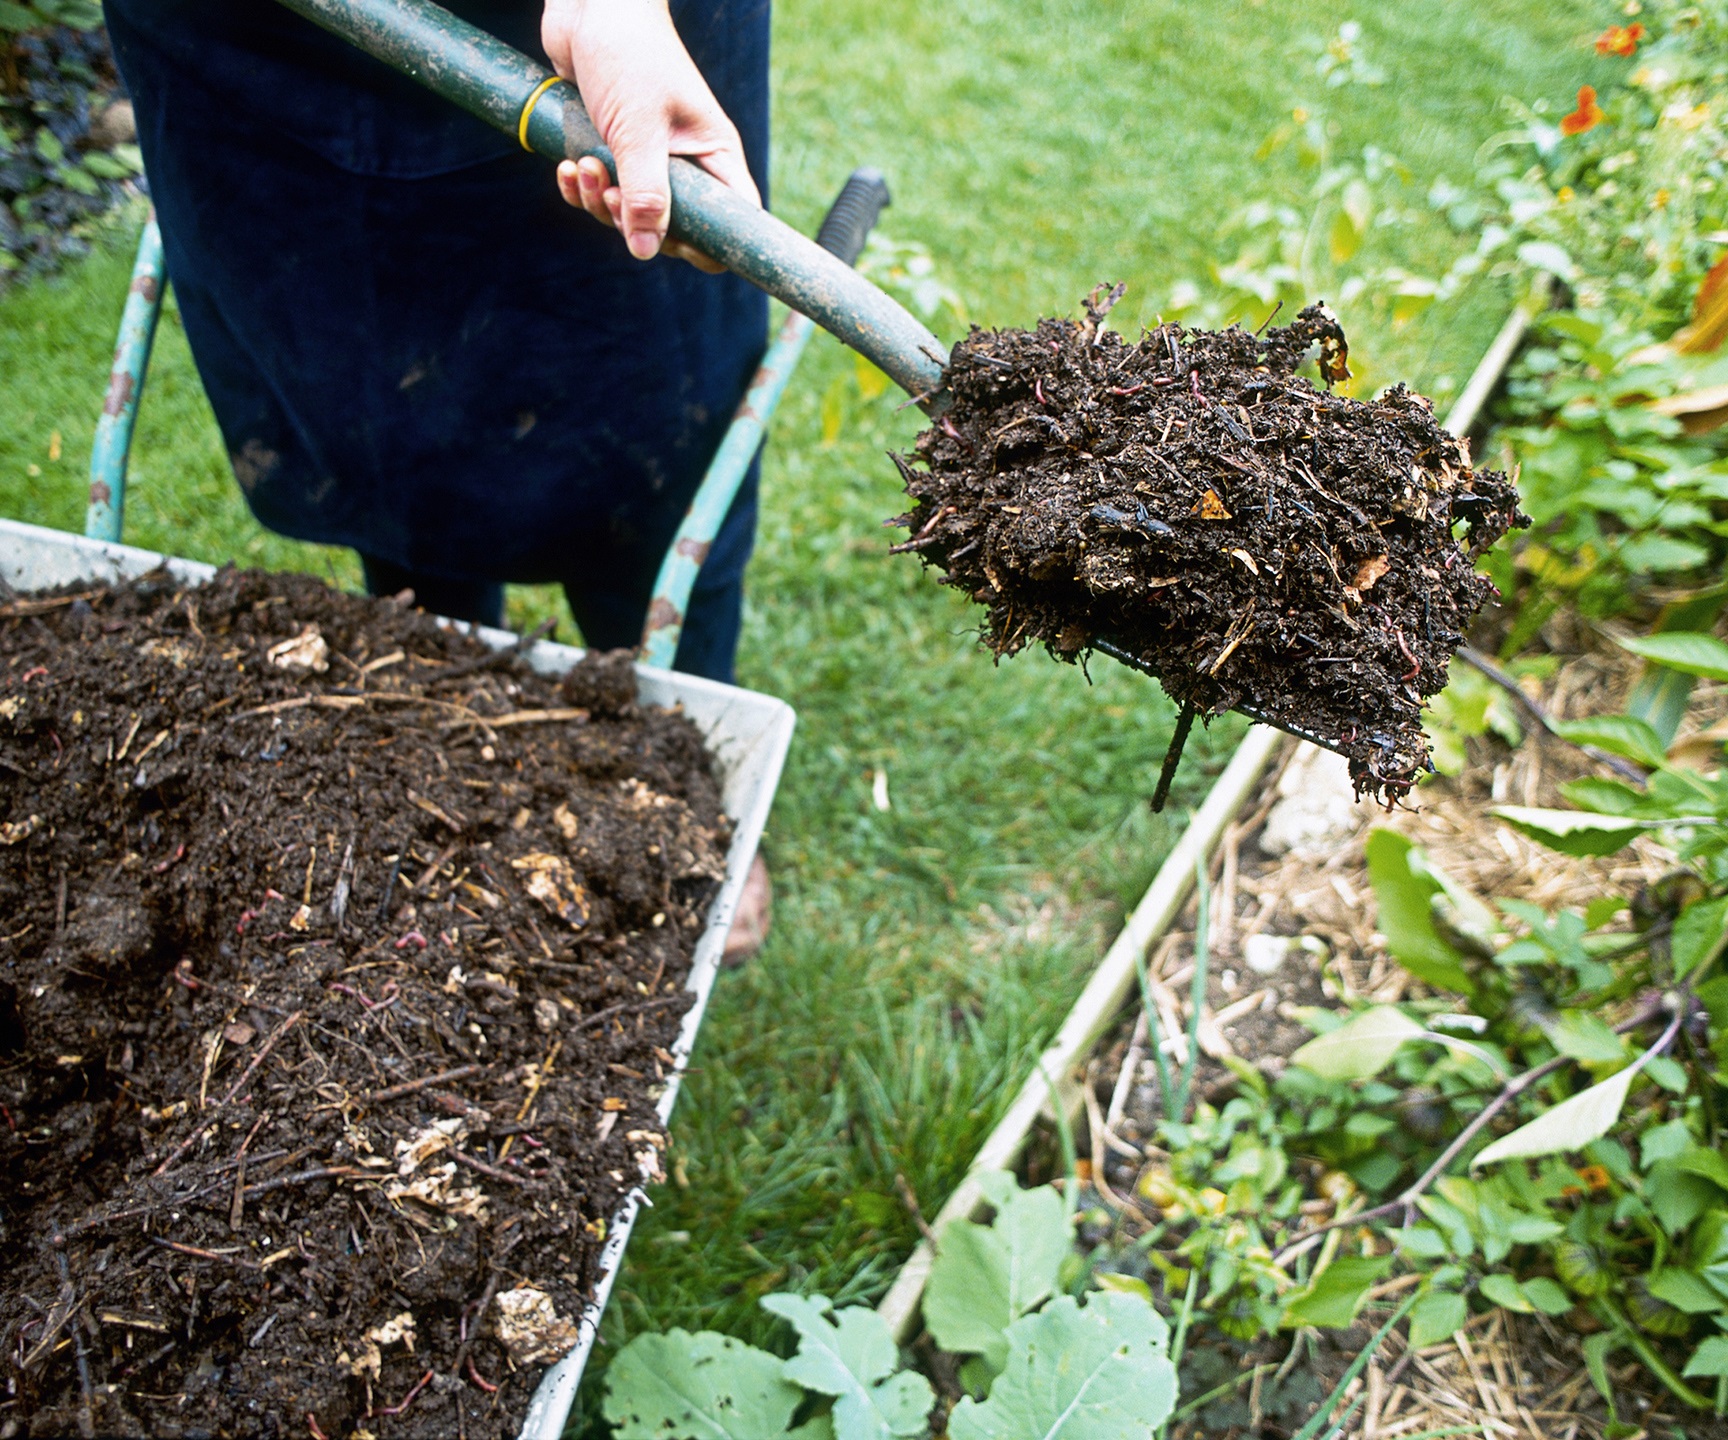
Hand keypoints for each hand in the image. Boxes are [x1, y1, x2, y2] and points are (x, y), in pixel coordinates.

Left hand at [542, 0, 759, 269]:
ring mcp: (648, 155)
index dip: (708, 244)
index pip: (733, 218)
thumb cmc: (627, 53)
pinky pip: (600, 191)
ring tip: (585, 167)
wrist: (589, 3)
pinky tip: (568, 168)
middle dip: (634, 221)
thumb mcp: (638, 128)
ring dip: (600, 202)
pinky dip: (581, 188)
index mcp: (712, 153)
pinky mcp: (611, 147)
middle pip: (673, 227)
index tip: (669, 243)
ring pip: (629, 212)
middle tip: (611, 194)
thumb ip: (646, 193)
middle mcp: (686, 159)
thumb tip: (645, 250)